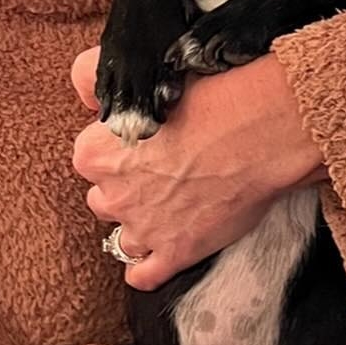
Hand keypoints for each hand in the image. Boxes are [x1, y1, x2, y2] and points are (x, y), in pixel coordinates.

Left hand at [71, 46, 324, 289]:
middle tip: (162, 169)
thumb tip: (85, 93)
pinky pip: (144, 274)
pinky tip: (160, 252)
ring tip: (169, 206)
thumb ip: (94, 75)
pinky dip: (148, 267)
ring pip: (124, 237)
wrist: (259, 130)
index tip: (141, 140)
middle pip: (105, 197)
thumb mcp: (141, 70)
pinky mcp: (176, 252)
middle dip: (127, 187)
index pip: (89, 156)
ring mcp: (144, 229)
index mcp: (95, 153)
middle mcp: (113, 195)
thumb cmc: (209, 96)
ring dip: (140, 224)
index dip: (116, 147)